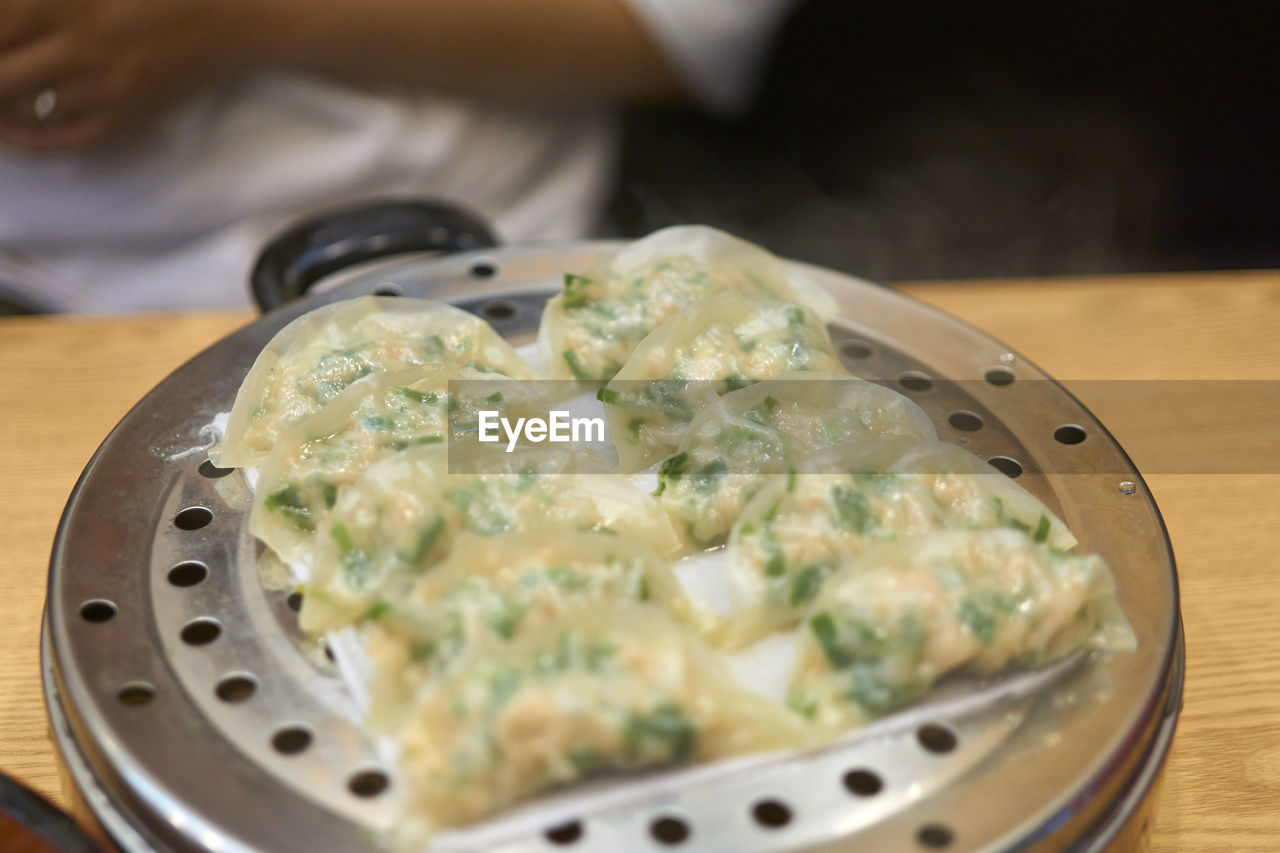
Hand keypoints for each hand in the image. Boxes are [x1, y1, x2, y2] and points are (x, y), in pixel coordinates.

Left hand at [0, 0, 254, 150]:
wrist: (229, 19)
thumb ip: (42, 2)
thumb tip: (11, 16)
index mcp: (63, 1)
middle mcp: (77, 47)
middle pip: (0, 78)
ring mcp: (103, 88)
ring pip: (21, 110)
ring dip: (3, 105)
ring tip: (3, 99)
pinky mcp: (127, 116)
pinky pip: (68, 139)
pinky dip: (33, 141)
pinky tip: (13, 134)